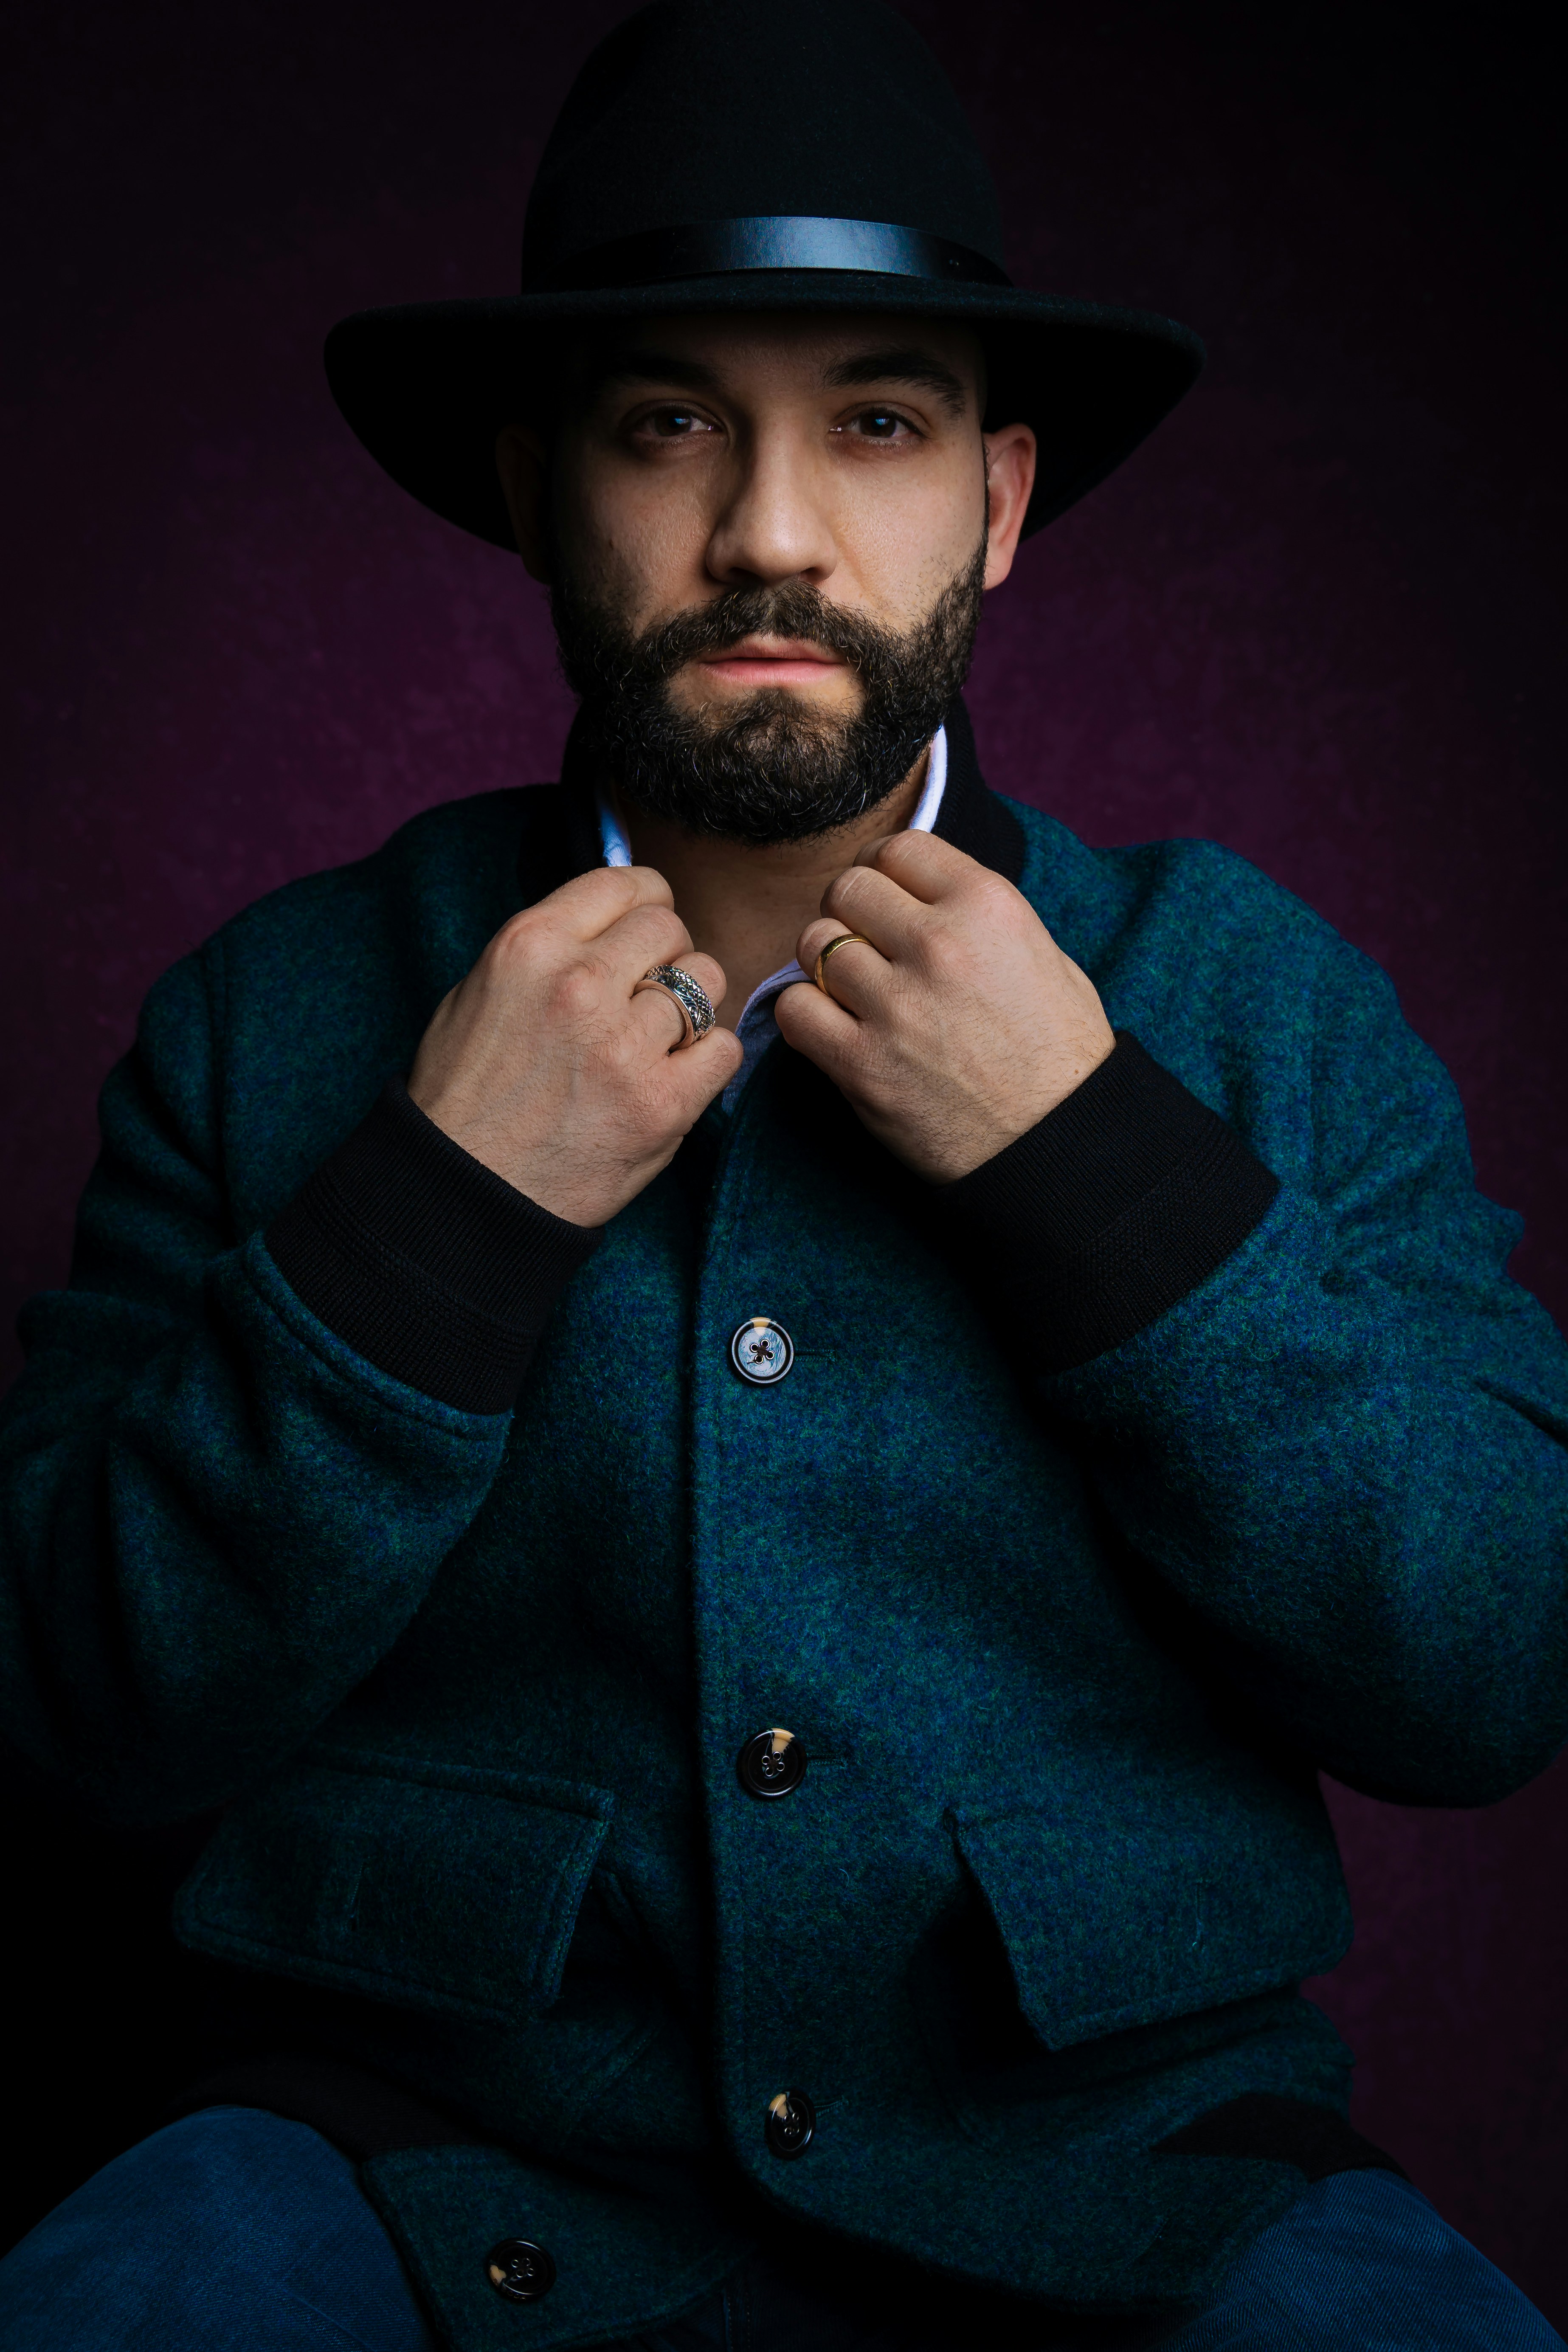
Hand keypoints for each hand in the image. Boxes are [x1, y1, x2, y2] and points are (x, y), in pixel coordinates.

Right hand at [408, 866, 740, 1224]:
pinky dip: (707, 1062)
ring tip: (654, 1040)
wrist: (464, 1193)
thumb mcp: (481, 990)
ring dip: (690, 1008)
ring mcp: (624, 1045)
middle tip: (645, 996)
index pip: (626, 883)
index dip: (646, 902)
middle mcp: (580, 984)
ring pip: (706, 982)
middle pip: (671, 927)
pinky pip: (724, 1050)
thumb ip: (550, 947)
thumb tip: (612, 919)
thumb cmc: (467, 1095)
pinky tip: (672, 1078)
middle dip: (667, 955)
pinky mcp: (661, 1104)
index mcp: (531, 944)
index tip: (645, 927)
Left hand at [775, 832, 1113, 1181]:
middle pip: (848, 887)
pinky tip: (831, 1026)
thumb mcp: (1042, 956)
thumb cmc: (1058, 1054)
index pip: (899, 848)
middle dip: (849, 912)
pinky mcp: (863, 1064)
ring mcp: (897, 1006)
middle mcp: (939, 946)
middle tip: (864, 945)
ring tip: (852, 991)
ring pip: (814, 943)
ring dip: (824, 964)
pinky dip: (804, 1014)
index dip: (883, 870)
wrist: (1059, 1144)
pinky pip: (794, 1009)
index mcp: (988, 907)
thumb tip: (919, 891)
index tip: (884, 898)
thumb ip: (977, 915)